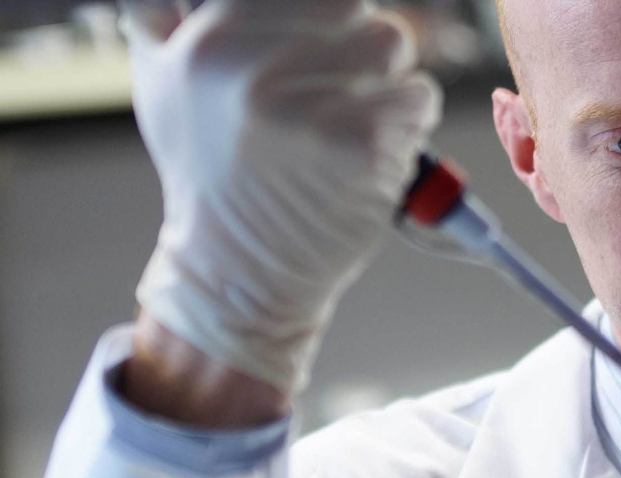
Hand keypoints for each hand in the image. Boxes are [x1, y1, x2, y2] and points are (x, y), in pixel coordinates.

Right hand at [120, 0, 441, 392]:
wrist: (238, 272)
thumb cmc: (211, 175)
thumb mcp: (166, 84)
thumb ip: (175, 18)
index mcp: (208, 42)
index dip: (326, 16)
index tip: (323, 49)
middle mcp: (253, 71)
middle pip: (354, 7)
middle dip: (359, 47)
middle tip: (341, 94)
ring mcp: (308, 109)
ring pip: (392, 45)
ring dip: (388, 82)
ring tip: (356, 123)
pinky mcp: (359, 146)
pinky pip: (417, 97)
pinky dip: (410, 123)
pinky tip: (372, 154)